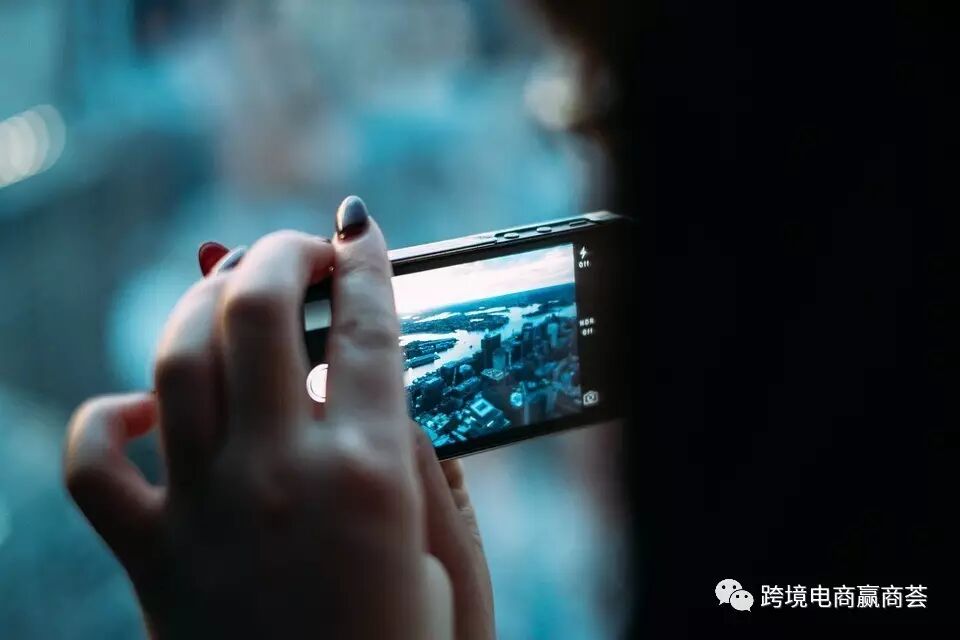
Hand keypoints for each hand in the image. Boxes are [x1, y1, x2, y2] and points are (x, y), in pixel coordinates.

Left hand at [64, 197, 492, 638]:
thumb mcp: (443, 555)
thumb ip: (414, 460)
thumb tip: (381, 386)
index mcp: (370, 475)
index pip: (368, 328)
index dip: (368, 261)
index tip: (359, 227)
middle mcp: (280, 478)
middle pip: (257, 312)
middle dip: (279, 254)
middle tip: (299, 250)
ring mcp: (205, 515)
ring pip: (175, 362)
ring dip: (202, 305)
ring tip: (230, 292)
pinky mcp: (152, 561)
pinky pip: (94, 467)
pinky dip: (108, 421)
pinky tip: (145, 410)